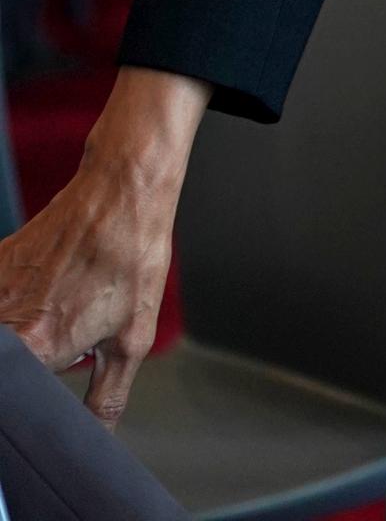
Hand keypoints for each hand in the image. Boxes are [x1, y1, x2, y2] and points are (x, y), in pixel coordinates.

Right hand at [0, 67, 206, 429]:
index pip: (14, 396)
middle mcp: (4, 318)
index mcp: (35, 347)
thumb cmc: (132, 256)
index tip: (44, 378)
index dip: (26, 398)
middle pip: (7, 364)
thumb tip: (94, 435)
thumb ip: (106, 399)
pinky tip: (50, 290)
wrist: (124, 191)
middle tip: (60, 342)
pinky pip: (0, 301)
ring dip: (23, 335)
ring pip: (4, 334)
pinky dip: (17, 306)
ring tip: (60, 307)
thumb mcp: (131, 339)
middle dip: (28, 365)